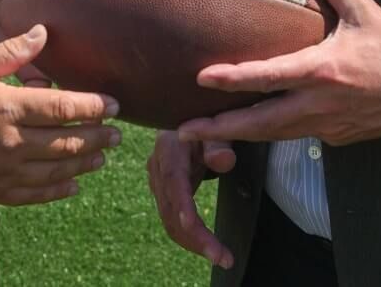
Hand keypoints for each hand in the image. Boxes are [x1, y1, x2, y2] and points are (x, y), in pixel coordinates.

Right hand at [0, 25, 120, 205]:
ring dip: (83, 163)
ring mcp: (2, 170)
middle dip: (97, 137)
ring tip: (101, 156)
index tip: (115, 105)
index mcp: (7, 106)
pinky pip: (34, 195)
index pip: (63, 107)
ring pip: (55, 170)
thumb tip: (43, 31)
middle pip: (67, 141)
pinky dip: (57, 191)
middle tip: (117, 134)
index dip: (94, 107)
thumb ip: (13, 51)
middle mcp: (10, 141)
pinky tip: (73, 185)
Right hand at [147, 130, 235, 267]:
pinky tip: (206, 246)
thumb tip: (222, 160)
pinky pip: (172, 219)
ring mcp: (157, 181)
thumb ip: (220, 143)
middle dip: (195, 237)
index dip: (182, 204)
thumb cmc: (207, 124)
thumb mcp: (217, 129)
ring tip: (221, 257)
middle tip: (223, 257)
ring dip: (193, 242)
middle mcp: (157, 166)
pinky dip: (188, 236)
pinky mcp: (162, 192)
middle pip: (171, 208)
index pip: (174, 180)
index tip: (193, 225)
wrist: (190, 122)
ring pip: (169, 219)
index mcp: (169, 148)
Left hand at [177, 0, 380, 146]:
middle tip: (183, 130)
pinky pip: (294, 135)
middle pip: (260, 123)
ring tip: (203, 133)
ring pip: (273, 135)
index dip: (233, 78)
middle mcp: (319, 104)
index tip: (202, 76)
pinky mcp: (334, 138)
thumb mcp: (365, 9)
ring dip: (238, 136)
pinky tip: (249, 126)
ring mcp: (326, 126)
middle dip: (219, 129)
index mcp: (324, 70)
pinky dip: (268, 132)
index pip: (269, 77)